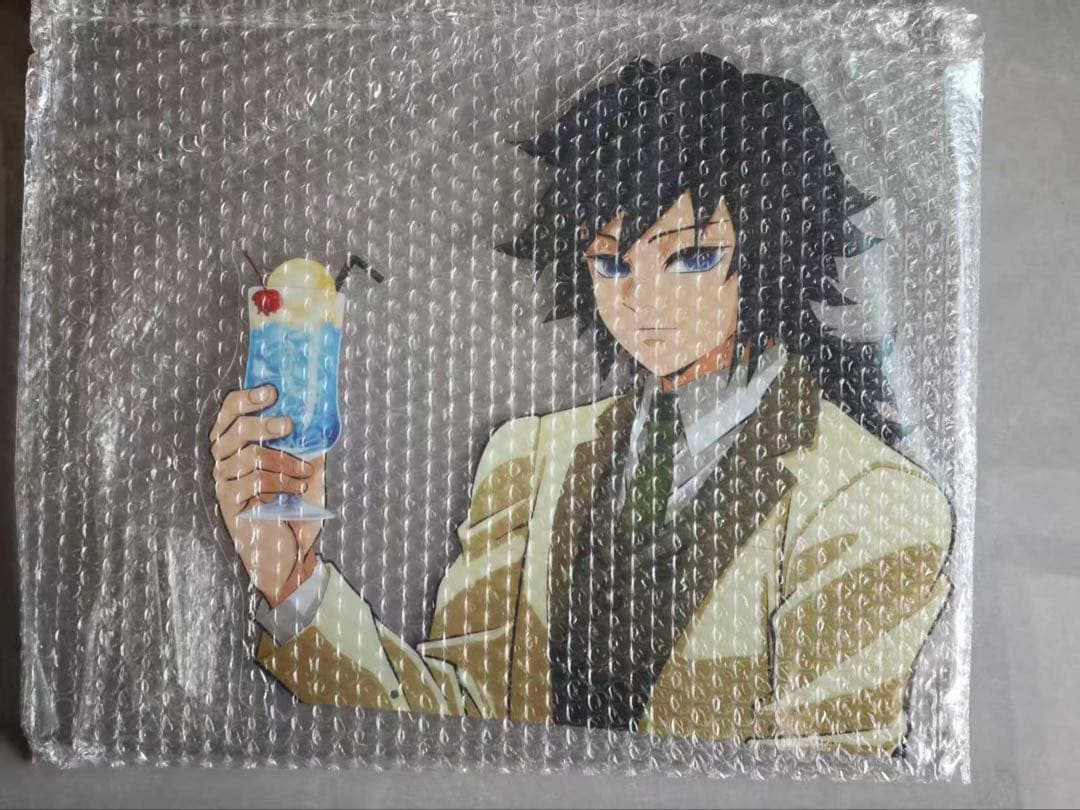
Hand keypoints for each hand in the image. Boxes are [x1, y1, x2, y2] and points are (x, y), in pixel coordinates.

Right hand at [210, 384, 324, 606]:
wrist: (289, 555)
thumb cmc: (294, 511)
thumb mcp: (304, 470)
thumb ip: (305, 445)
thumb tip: (318, 417)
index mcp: (235, 446)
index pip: (228, 413)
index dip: (246, 399)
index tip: (272, 391)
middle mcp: (223, 462)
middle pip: (237, 430)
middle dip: (266, 423)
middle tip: (289, 425)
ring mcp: (224, 483)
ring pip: (251, 455)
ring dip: (285, 460)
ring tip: (305, 471)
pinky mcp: (230, 504)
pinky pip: (254, 479)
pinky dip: (282, 480)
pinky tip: (297, 488)